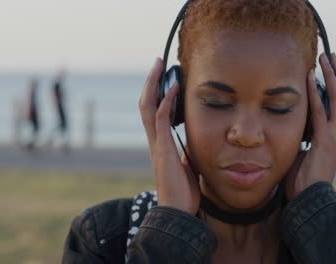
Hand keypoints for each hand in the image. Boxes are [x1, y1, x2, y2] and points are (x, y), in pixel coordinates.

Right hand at [139, 58, 200, 214]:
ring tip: (160, 66)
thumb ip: (185, 154)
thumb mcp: (187, 166)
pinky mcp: (163, 149)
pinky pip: (162, 119)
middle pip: (145, 104)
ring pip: (148, 107)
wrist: (177, 212)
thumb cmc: (182, 192)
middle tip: (157, 62)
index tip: (163, 76)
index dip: (155, 93)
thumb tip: (190, 146)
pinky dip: (166, 101)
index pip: (152, 112)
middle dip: (151, 82)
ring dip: (154, 84)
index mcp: (159, 144)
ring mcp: (157, 144)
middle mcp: (154, 141)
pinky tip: (174, 87)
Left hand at [285, 53, 335, 199]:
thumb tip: (294, 123)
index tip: (331, 68)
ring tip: (325, 58)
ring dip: (332, 76)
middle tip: (330, 55)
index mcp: (335, 135)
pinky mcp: (324, 142)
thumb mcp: (303, 151)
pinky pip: (321, 113)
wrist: (307, 201)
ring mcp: (334, 137)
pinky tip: (310, 79)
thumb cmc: (302, 179)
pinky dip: (316, 94)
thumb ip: (303, 135)